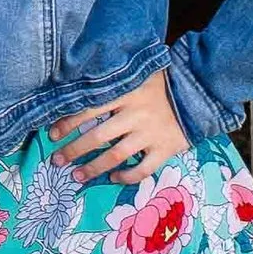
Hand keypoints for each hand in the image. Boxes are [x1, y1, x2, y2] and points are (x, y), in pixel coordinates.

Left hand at [48, 68, 186, 186]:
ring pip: (116, 155)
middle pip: (98, 136)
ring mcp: (150, 134)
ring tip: (76, 176)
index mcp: (126, 93)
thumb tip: (78, 88)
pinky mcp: (165, 149)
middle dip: (74, 150)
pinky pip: (143, 169)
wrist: (200, 91)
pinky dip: (127, 177)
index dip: (68, 123)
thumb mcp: (137, 74)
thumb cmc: (163, 82)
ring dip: (94, 168)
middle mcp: (136, 115)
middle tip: (57, 160)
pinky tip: (114, 179)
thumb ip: (114, 82)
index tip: (52, 134)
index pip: (89, 109)